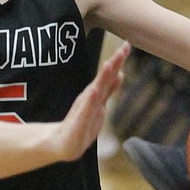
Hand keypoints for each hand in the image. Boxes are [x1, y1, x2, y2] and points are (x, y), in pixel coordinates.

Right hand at [56, 43, 128, 159]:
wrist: (61, 144)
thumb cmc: (80, 123)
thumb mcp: (97, 104)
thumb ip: (108, 89)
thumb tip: (121, 73)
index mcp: (96, 94)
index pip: (109, 75)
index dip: (118, 61)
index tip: (127, 44)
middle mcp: (90, 99)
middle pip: (104, 79)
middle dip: (113, 64)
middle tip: (123, 48)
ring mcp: (83, 111)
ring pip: (96, 92)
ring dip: (102, 78)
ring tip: (109, 64)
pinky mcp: (77, 125)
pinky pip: (85, 111)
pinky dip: (90, 101)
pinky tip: (94, 90)